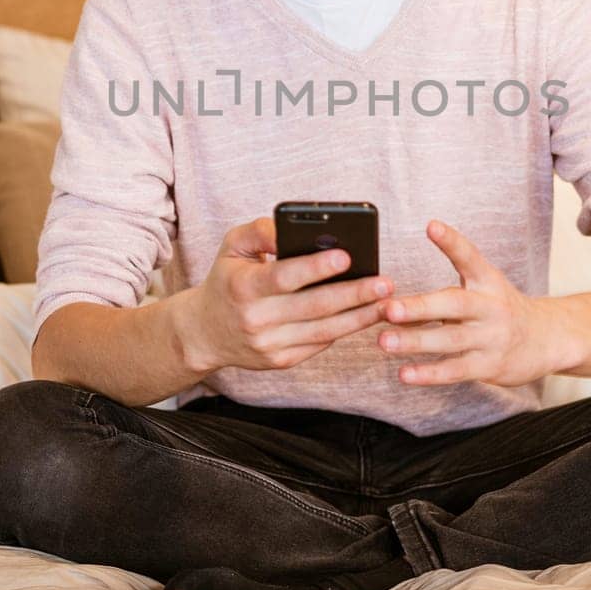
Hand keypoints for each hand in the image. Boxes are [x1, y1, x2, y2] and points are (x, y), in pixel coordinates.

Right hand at [174, 216, 394, 375]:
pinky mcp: (280, 361)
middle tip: (385, 282)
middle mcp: (256, 319)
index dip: (315, 268)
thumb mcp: (232, 247)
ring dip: (359, 317)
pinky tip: (365, 315)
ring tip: (386, 301)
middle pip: (313, 307)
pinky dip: (344, 330)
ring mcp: (269, 345)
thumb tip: (289, 228)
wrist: (204, 333)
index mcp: (243, 287)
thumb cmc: (227, 280)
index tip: (347, 256)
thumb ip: (260, 231)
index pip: (284, 277)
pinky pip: (319, 345)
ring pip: (323, 331)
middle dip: (353, 294)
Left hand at [378, 220, 562, 387]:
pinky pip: (456, 370)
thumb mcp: (484, 287)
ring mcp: (492, 338)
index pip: (470, 257)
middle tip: (388, 308)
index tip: (432, 226)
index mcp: (488, 281)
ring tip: (384, 341)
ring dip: (415, 341)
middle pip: (455, 304)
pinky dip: (429, 373)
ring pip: (450, 340)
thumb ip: (444, 290)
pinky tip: (404, 373)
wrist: (547, 340)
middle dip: (419, 308)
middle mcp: (491, 307)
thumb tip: (387, 294)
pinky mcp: (489, 365)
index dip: (452, 241)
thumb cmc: (500, 310)